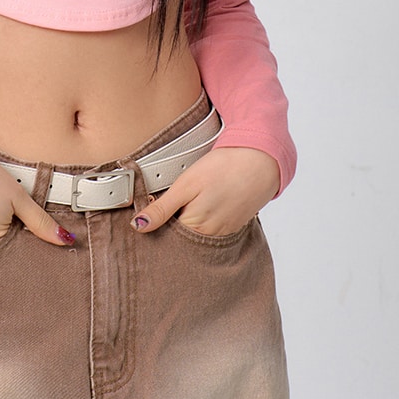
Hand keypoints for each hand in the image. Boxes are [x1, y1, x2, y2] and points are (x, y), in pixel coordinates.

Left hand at [130, 146, 279, 237]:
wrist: (260, 160)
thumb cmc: (224, 168)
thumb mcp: (186, 185)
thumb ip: (162, 209)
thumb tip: (138, 227)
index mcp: (194, 228)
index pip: (164, 235)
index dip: (155, 220)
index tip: (151, 206)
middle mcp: (209, 237)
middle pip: (180, 237)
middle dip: (170, 224)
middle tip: (172, 199)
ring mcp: (223, 233)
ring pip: (195, 233)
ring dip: (187, 220)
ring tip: (191, 198)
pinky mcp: (232, 226)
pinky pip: (210, 229)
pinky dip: (203, 218)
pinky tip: (205, 201)